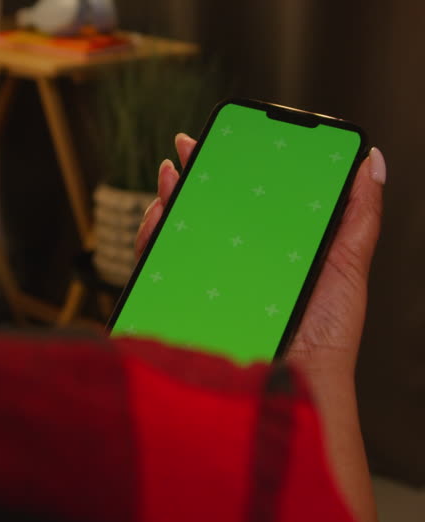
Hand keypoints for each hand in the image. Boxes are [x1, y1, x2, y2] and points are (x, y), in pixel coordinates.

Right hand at [135, 133, 384, 382]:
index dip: (233, 163)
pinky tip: (161, 218)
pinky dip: (152, 236)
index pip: (246, 196)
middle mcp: (235, 259)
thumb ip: (359, 213)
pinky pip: (156, 263)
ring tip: (172, 178)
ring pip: (176, 228)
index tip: (226, 136)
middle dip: (192, 172)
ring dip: (168, 197)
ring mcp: (206, 279)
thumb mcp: (350, 263)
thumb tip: (370, 160)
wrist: (300, 385)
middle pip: (206, 206)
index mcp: (271, 246)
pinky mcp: (182, 301)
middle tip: (187, 147)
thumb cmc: (329, 334)